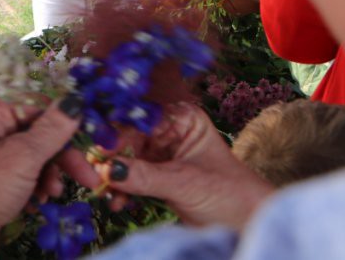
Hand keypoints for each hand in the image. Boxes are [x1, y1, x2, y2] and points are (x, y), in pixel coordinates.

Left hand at [0, 96, 80, 249]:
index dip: (64, 124)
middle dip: (60, 157)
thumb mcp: (22, 156)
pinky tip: (38, 200)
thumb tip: (75, 102)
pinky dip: (35, 186)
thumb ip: (52, 129)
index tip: (91, 139)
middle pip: (37, 132)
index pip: (36, 105)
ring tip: (51, 193)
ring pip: (33, 156)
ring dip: (49, 174)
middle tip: (87, 177)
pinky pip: (24, 174)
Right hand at [104, 103, 273, 228]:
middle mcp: (169, 130)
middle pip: (127, 136)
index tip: (100, 152)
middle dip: (112, 157)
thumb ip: (146, 175)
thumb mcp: (187, 183)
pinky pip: (128, 176)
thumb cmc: (232, 197)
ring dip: (114, 175)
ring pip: (124, 157)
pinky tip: (117, 201)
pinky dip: (120, 188)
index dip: (118, 133)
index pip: (141, 118)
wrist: (247, 226)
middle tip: (96, 174)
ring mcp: (160, 153)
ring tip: (106, 192)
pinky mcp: (154, 174)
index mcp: (182, 118)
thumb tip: (109, 169)